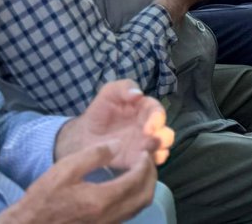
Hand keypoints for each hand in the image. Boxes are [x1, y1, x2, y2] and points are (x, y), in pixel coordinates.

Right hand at [0, 145, 158, 223]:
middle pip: (145, 196)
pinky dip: (134, 198)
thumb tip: (118, 144)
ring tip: (139, 170)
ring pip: (138, 207)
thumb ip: (94, 155)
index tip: (144, 151)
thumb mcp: (65, 169)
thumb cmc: (43, 199)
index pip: (137, 180)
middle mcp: (109, 216)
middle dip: (150, 176)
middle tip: (146, 160)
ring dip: (145, 188)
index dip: (145, 164)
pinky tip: (126, 186)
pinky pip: (128, 214)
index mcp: (102, 199)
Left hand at [55, 80, 174, 168]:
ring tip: (146, 152)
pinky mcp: (136, 160)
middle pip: (166, 132)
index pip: (158, 111)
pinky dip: (150, 163)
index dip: (157, 118)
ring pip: (162, 148)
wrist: (84, 134)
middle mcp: (149, 127)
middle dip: (163, 137)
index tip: (149, 127)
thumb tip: (138, 95)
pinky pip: (150, 163)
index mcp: (145, 109)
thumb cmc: (100, 110)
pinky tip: (141, 162)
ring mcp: (143, 144)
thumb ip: (124, 88)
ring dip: (159, 150)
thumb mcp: (109, 92)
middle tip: (150, 141)